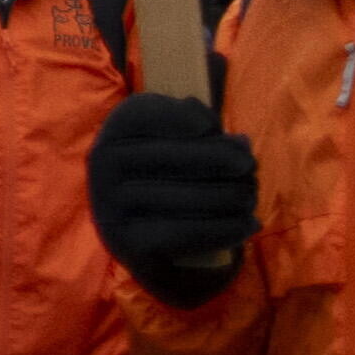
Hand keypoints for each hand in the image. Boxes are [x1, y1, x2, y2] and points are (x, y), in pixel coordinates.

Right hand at [83, 93, 256, 304]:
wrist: (144, 237)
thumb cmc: (170, 174)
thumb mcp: (183, 142)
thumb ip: (208, 133)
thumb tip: (241, 143)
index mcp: (114, 132)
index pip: (144, 113)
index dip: (182, 118)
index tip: (211, 127)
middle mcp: (103, 164)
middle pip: (176, 156)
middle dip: (226, 161)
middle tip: (252, 168)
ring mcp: (110, 204)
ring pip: (189, 196)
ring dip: (233, 197)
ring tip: (251, 198)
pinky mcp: (125, 241)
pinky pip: (186, 232)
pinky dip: (226, 229)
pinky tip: (249, 224)